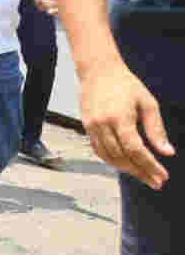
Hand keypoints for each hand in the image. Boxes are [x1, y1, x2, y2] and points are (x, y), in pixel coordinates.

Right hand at [81, 64, 173, 189]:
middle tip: (157, 182)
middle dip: (141, 172)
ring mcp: (92, 127)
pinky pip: (99, 151)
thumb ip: (156, 129)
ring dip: (127, 169)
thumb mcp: (148, 103)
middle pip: (122, 157)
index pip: (135, 150)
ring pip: (109, 157)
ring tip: (144, 175)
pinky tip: (126, 164)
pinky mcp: (87, 127)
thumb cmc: (126, 85)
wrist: (98, 72)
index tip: (163, 176)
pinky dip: (113, 161)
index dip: (150, 166)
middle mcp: (102, 125)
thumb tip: (167, 153)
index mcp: (119, 117)